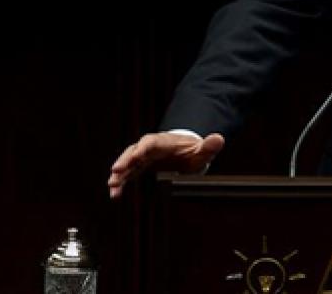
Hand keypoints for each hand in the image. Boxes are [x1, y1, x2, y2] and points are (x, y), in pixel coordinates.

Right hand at [107, 132, 224, 198]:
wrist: (188, 153)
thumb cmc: (193, 151)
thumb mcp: (203, 150)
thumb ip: (210, 146)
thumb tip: (219, 138)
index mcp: (163, 141)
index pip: (150, 142)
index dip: (142, 149)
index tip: (135, 157)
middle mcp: (150, 148)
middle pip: (134, 152)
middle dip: (125, 161)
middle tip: (115, 172)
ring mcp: (143, 158)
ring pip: (128, 164)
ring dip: (120, 174)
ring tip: (113, 186)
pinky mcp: (141, 168)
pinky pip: (129, 174)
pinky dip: (121, 183)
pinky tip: (115, 193)